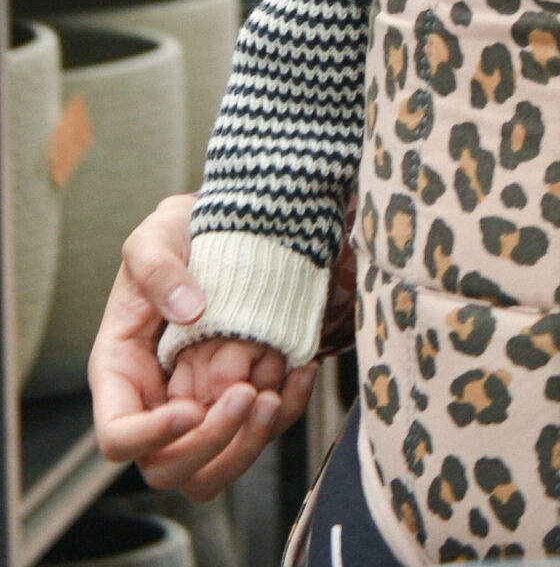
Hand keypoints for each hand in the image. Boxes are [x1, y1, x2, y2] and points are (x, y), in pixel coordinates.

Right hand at [88, 195, 317, 499]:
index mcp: (121, 373)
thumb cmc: (176, 235)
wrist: (223, 229)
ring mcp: (196, 407)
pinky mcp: (237, 400)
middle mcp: (155, 402)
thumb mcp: (154, 236)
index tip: (188, 407)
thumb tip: (188, 310)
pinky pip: (257, 434)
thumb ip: (158, 269)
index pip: (117, 436)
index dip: (148, 437)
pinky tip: (301, 373)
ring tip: (272, 396)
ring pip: (210, 472)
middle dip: (207, 444)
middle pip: (165, 468)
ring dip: (244, 448)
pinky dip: (284, 415)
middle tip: (245, 393)